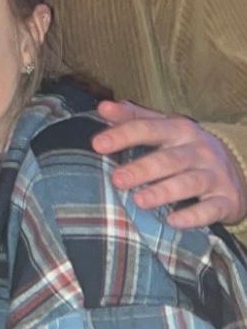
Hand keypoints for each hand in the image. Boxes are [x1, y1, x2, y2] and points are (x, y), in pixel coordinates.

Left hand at [94, 100, 246, 229]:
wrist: (239, 168)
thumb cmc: (187, 146)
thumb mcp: (164, 126)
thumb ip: (133, 117)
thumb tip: (102, 107)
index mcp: (179, 129)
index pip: (148, 129)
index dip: (122, 135)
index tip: (97, 144)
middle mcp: (199, 150)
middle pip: (168, 159)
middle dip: (141, 169)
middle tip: (116, 179)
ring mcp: (215, 175)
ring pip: (189, 183)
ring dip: (163, 192)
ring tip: (138, 200)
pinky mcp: (226, 200)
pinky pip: (210, 209)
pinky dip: (192, 216)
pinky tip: (173, 221)